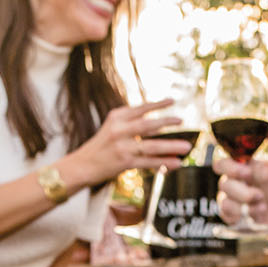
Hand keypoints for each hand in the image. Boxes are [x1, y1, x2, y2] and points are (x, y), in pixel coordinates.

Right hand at [74, 101, 190, 186]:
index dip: (157, 104)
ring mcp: (122, 147)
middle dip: (166, 121)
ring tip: (187, 147)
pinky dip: (163, 163)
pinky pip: (148, 162)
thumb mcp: (111, 129)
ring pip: (151, 146)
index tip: (172, 100)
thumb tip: (157, 125)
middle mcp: (119, 130)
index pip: (140, 109)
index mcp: (116, 118)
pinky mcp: (124, 162)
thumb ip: (130, 125)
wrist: (80, 166)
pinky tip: (175, 163)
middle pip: (147, 125)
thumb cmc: (99, 148)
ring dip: (171, 146)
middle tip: (181, 120)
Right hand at [213, 123, 267, 232]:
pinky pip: (226, 214)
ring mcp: (229, 199)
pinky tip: (256, 214)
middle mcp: (232, 182)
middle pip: (223, 183)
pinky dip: (243, 215)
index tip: (248, 172)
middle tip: (259, 194)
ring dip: (247, 204)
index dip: (230, 168)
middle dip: (241, 190)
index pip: (221, 163)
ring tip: (264, 205)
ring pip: (225, 201)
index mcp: (240, 167)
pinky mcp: (230, 215)